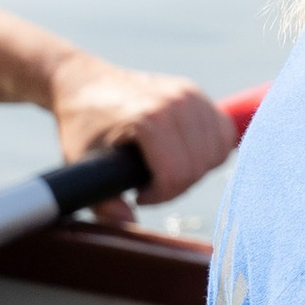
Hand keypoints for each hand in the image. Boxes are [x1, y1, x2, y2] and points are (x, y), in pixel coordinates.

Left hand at [45, 53, 238, 216]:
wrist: (84, 83)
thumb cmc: (82, 125)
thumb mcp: (80, 165)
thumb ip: (102, 202)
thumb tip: (128, 221)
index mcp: (148, 118)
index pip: (178, 174)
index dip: (160, 195)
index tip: (139, 194)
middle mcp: (175, 102)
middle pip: (199, 166)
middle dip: (176, 186)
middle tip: (150, 184)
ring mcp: (190, 94)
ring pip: (217, 152)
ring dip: (195, 169)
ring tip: (166, 168)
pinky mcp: (197, 93)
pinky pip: (224, 133)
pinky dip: (211, 151)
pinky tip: (184, 154)